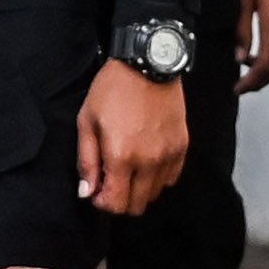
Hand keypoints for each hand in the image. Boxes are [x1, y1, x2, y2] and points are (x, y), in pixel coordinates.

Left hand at [77, 59, 189, 213]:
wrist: (147, 63)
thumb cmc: (112, 89)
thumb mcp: (87, 121)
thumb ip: (86, 161)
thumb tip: (87, 192)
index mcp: (121, 156)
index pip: (116, 204)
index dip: (103, 203)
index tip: (97, 191)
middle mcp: (149, 161)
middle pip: (136, 205)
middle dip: (120, 200)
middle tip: (110, 181)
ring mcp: (169, 155)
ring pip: (154, 194)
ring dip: (138, 189)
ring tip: (128, 168)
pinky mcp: (182, 146)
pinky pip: (171, 178)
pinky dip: (157, 178)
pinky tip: (146, 161)